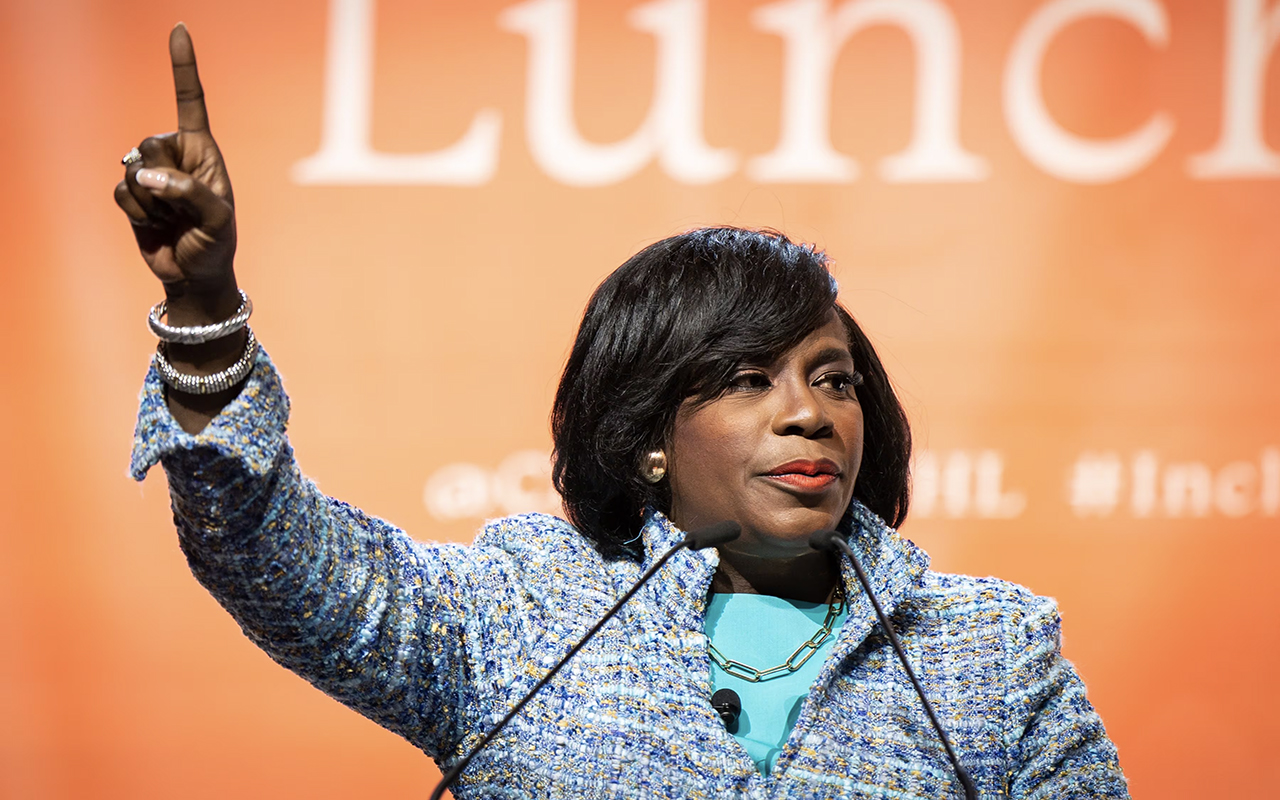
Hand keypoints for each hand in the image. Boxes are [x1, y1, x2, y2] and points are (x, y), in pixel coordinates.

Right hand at [115, 23, 236, 318]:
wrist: (194, 274)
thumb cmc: (215, 243)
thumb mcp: (217, 219)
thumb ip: (188, 192)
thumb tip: (147, 176)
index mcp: (203, 151)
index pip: (190, 101)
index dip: (182, 65)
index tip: (179, 28)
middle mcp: (175, 156)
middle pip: (149, 143)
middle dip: (163, 177)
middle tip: (182, 206)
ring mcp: (151, 174)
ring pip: (132, 169)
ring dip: (151, 200)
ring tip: (172, 218)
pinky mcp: (132, 194)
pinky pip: (120, 191)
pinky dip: (136, 212)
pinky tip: (153, 223)